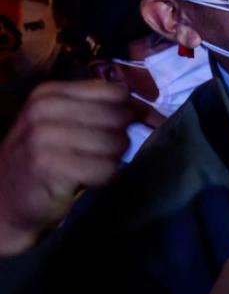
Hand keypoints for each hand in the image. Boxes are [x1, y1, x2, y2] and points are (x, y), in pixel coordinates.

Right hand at [0, 81, 130, 255]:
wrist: (4, 202)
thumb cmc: (42, 160)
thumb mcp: (63, 124)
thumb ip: (99, 111)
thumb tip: (148, 110)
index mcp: (49, 93)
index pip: (115, 92)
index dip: (126, 111)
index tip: (119, 128)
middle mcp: (43, 110)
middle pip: (119, 116)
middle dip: (119, 138)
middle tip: (101, 153)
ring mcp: (42, 137)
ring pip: (115, 142)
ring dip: (112, 159)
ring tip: (92, 165)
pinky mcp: (48, 166)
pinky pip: (105, 168)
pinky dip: (104, 177)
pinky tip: (87, 179)